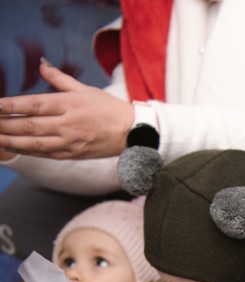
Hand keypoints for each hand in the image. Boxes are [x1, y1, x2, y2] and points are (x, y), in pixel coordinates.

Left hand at [0, 59, 134, 158]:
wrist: (134, 132)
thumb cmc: (110, 109)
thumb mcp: (86, 89)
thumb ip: (60, 79)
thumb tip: (42, 65)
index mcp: (70, 104)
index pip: (33, 105)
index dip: (10, 106)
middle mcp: (68, 124)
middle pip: (29, 125)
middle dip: (4, 125)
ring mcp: (70, 142)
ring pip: (33, 143)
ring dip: (10, 141)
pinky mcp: (73, 154)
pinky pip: (45, 154)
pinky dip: (27, 151)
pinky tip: (13, 147)